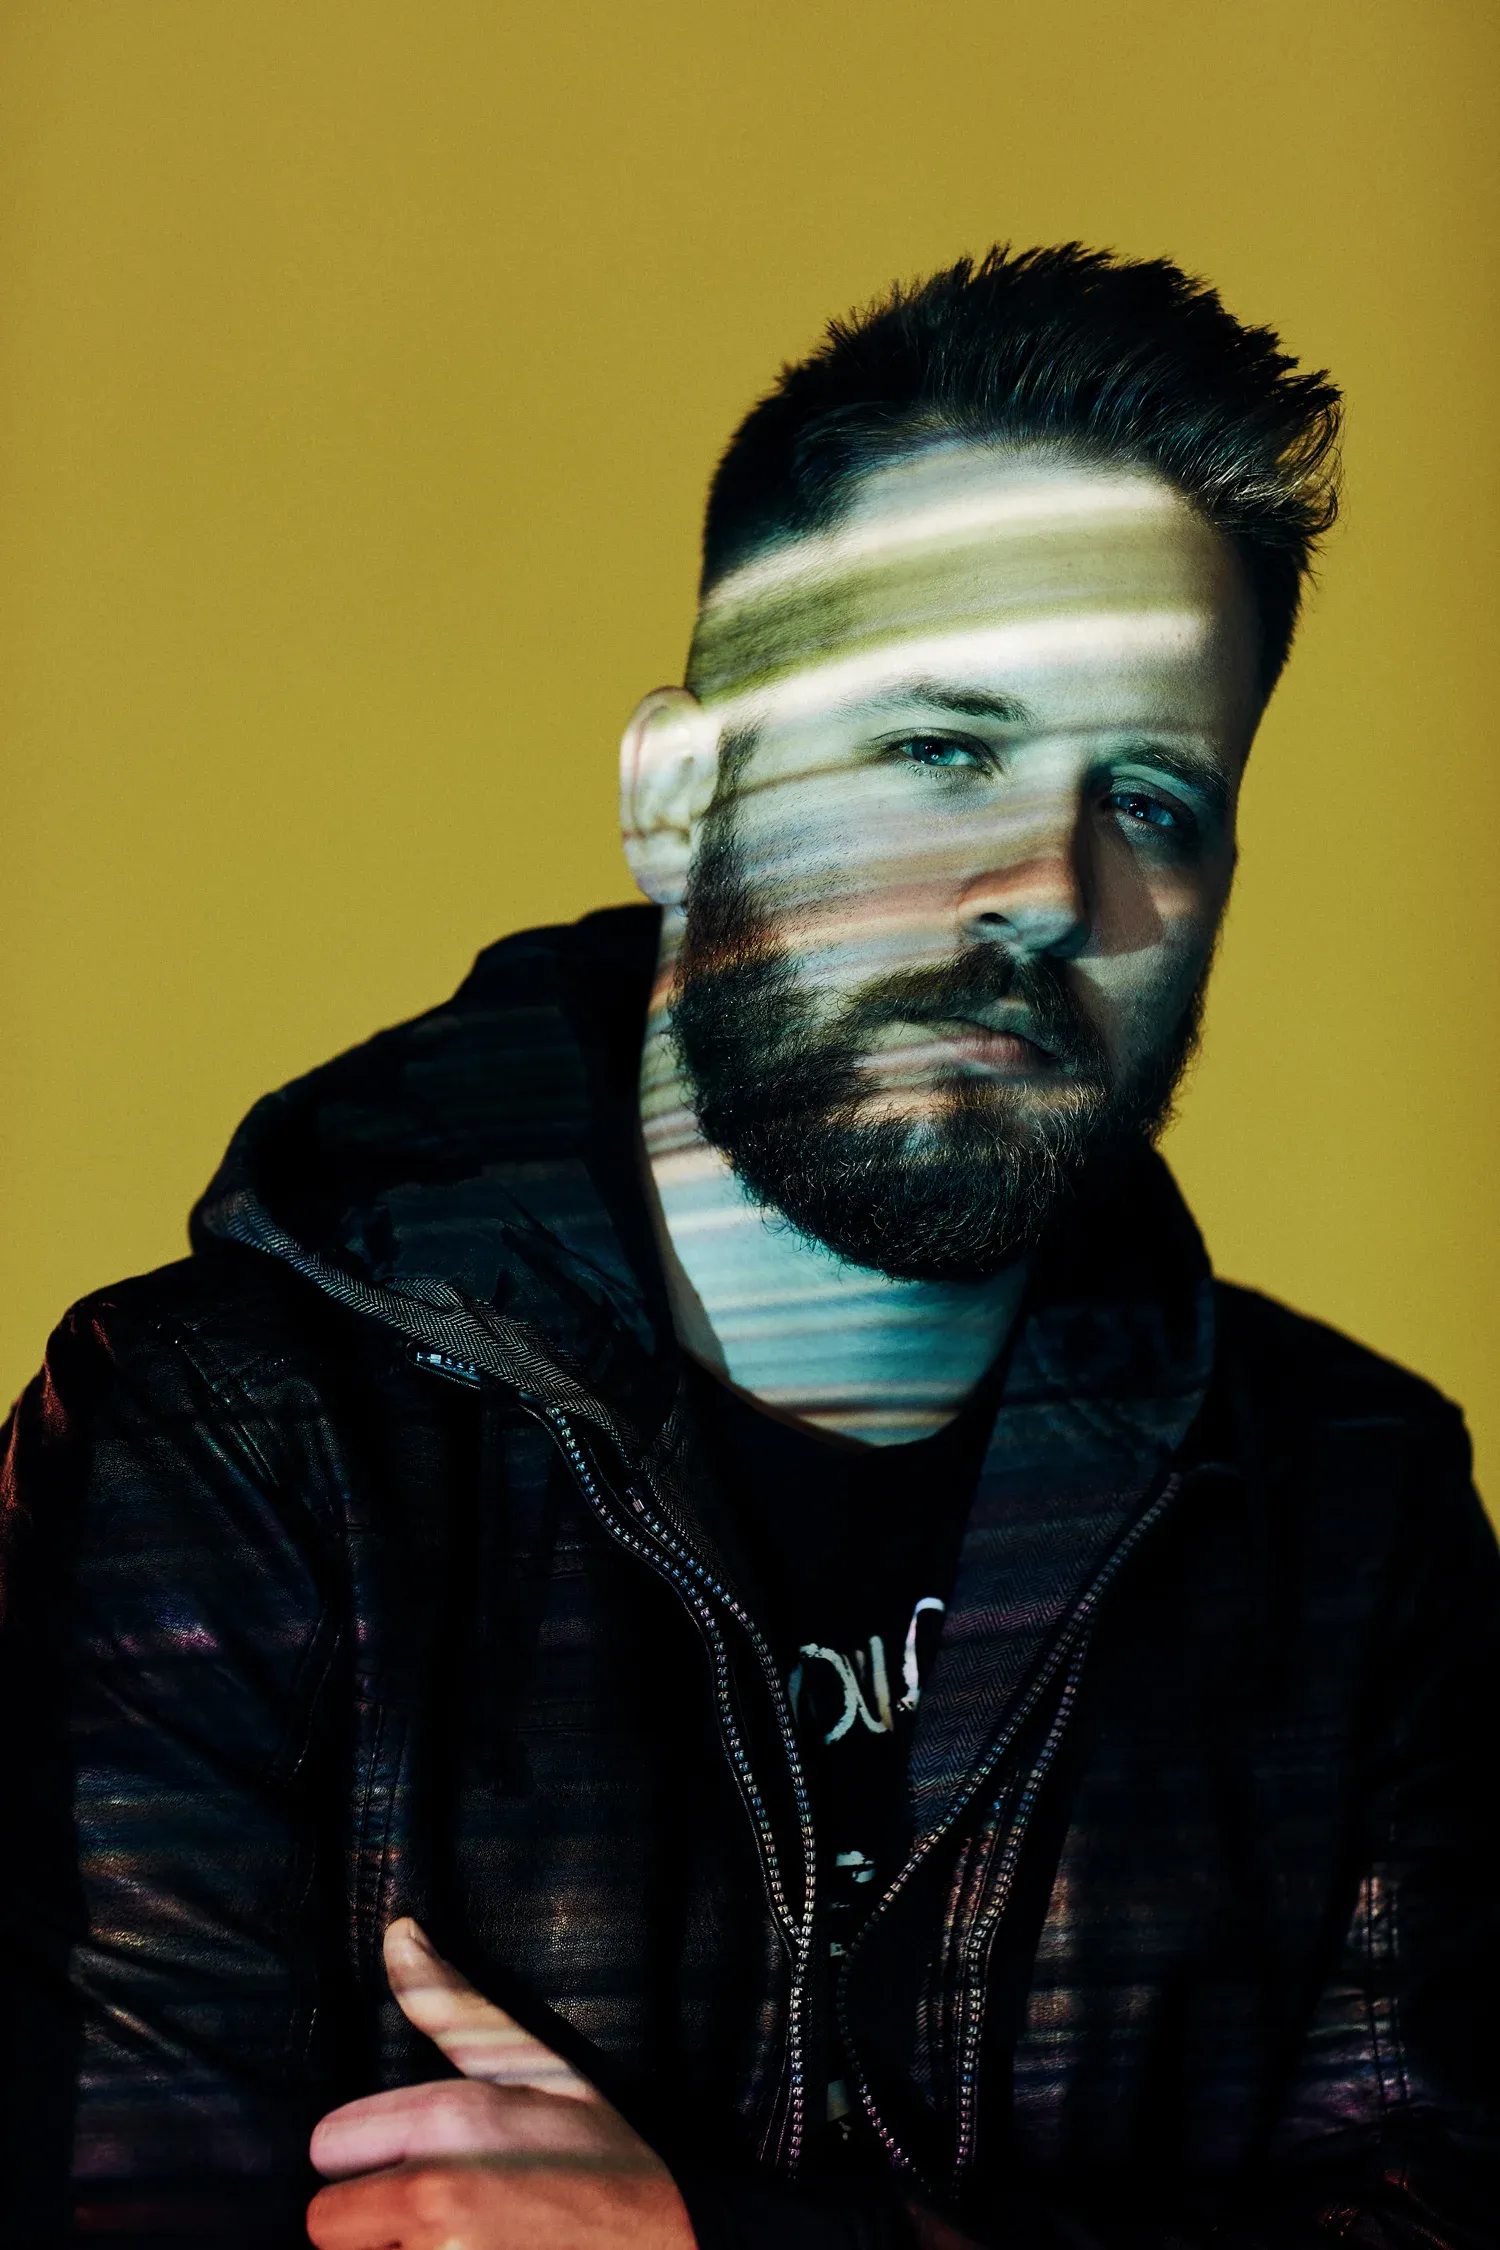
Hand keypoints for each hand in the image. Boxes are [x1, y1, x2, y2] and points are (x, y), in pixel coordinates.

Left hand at [306, 1918, 696, 2248]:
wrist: (665, 2246)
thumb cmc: (598, 2152)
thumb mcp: (534, 2067)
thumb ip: (453, 2007)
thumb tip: (398, 1931)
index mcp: (451, 2120)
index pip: (328, 2145)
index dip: (368, 2153)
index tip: (419, 2156)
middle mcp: (433, 2194)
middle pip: (327, 2219)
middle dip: (371, 2215)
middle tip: (442, 2208)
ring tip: (461, 2239)